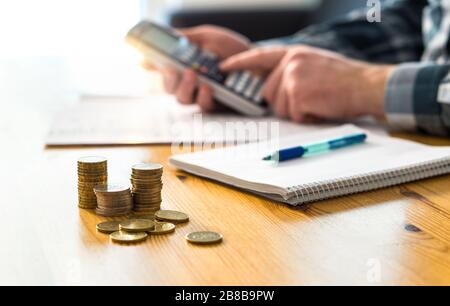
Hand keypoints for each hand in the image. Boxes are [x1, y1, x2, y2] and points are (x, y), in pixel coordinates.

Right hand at [158, 25, 250, 111]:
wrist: (256, 62)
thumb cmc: (232, 50)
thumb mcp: (208, 37)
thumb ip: (187, 38)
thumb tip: (168, 36)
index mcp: (183, 65)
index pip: (160, 67)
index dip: (150, 66)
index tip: (146, 61)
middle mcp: (189, 82)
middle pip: (169, 88)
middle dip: (167, 80)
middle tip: (174, 69)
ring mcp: (200, 95)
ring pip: (182, 99)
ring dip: (184, 88)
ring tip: (192, 75)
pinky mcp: (215, 105)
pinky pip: (203, 107)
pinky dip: (203, 97)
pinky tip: (207, 87)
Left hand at [221, 46, 393, 121]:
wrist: (367, 85)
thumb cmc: (345, 80)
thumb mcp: (314, 64)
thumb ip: (291, 70)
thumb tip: (271, 87)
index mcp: (294, 53)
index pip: (259, 56)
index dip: (239, 62)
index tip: (223, 67)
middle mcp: (290, 62)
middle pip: (267, 92)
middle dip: (284, 103)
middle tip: (309, 99)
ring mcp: (293, 77)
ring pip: (279, 107)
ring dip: (297, 112)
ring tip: (318, 102)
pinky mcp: (298, 94)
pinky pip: (292, 115)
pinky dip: (307, 118)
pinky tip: (321, 108)